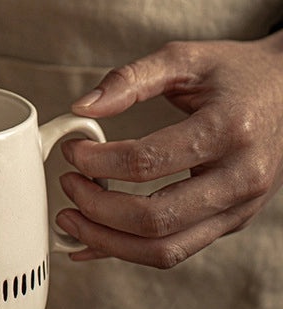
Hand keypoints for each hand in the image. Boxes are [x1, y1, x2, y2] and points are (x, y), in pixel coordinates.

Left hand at [56, 33, 282, 267]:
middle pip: (156, 218)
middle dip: (98, 208)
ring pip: (167, 249)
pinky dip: (129, 251)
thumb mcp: (183, 58)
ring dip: (109, 241)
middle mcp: (241, 178)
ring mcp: (239, 207)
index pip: (150, 162)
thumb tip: (81, 106)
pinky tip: (94, 240)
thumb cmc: (235, 73)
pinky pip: (176, 250)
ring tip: (70, 218)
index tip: (71, 151)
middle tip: (67, 183)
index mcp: (229, 130)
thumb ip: (129, 79)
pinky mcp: (230, 221)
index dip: (99, 161)